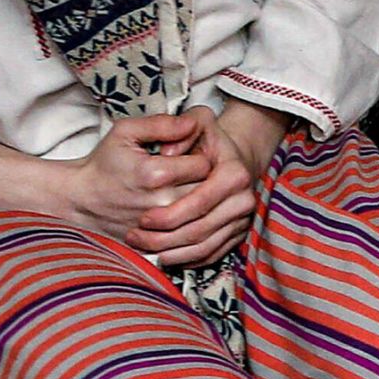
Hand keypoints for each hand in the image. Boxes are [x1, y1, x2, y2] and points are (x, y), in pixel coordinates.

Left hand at [128, 104, 280, 269]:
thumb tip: (167, 151)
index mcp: (233, 174)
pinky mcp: (237, 235)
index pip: (199, 202)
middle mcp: (243, 200)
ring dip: (171, 253)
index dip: (169, 215)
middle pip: (200, 230)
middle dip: (164, 239)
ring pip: (204, 247)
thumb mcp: (196, 119)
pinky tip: (163, 255)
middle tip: (134, 237)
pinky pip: (211, 255)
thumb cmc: (208, 139)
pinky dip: (186, 260)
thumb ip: (176, 126)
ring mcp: (242, 220)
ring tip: (143, 249)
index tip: (142, 218)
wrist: (233, 155)